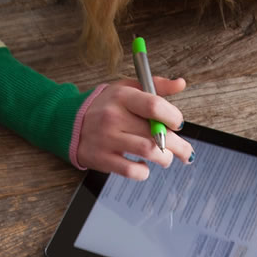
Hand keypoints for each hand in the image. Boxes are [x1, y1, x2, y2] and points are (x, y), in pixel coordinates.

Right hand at [76, 77, 194, 179]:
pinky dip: (143, 172)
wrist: (68, 121)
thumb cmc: (105, 105)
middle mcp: (114, 117)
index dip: (173, 117)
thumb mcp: (127, 88)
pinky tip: (143, 166)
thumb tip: (181, 84)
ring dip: (165, 159)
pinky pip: (131, 170)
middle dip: (180, 146)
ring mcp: (107, 139)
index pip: (154, 105)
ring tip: (166, 159)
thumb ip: (156, 85)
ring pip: (148, 152)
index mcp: (123, 96)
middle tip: (187, 153)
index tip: (178, 124)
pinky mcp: (101, 158)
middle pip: (156, 133)